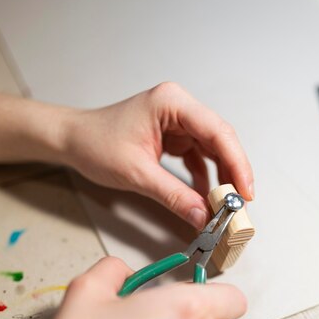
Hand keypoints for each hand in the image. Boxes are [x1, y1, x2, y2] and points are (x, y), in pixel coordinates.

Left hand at [65, 82, 253, 228]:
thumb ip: (173, 196)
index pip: (217, 132)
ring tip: (225, 204)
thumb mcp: (137, 174)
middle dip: (233, 172)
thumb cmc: (95, 144)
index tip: (244, 191)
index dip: (237, 163)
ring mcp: (178, 123)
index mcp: (172, 103)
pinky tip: (206, 198)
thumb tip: (202, 216)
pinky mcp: (174, 138)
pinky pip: (198, 158)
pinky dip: (204, 179)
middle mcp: (179, 108)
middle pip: (220, 140)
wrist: (73, 141)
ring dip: (221, 177)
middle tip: (240, 203)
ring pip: (213, 150)